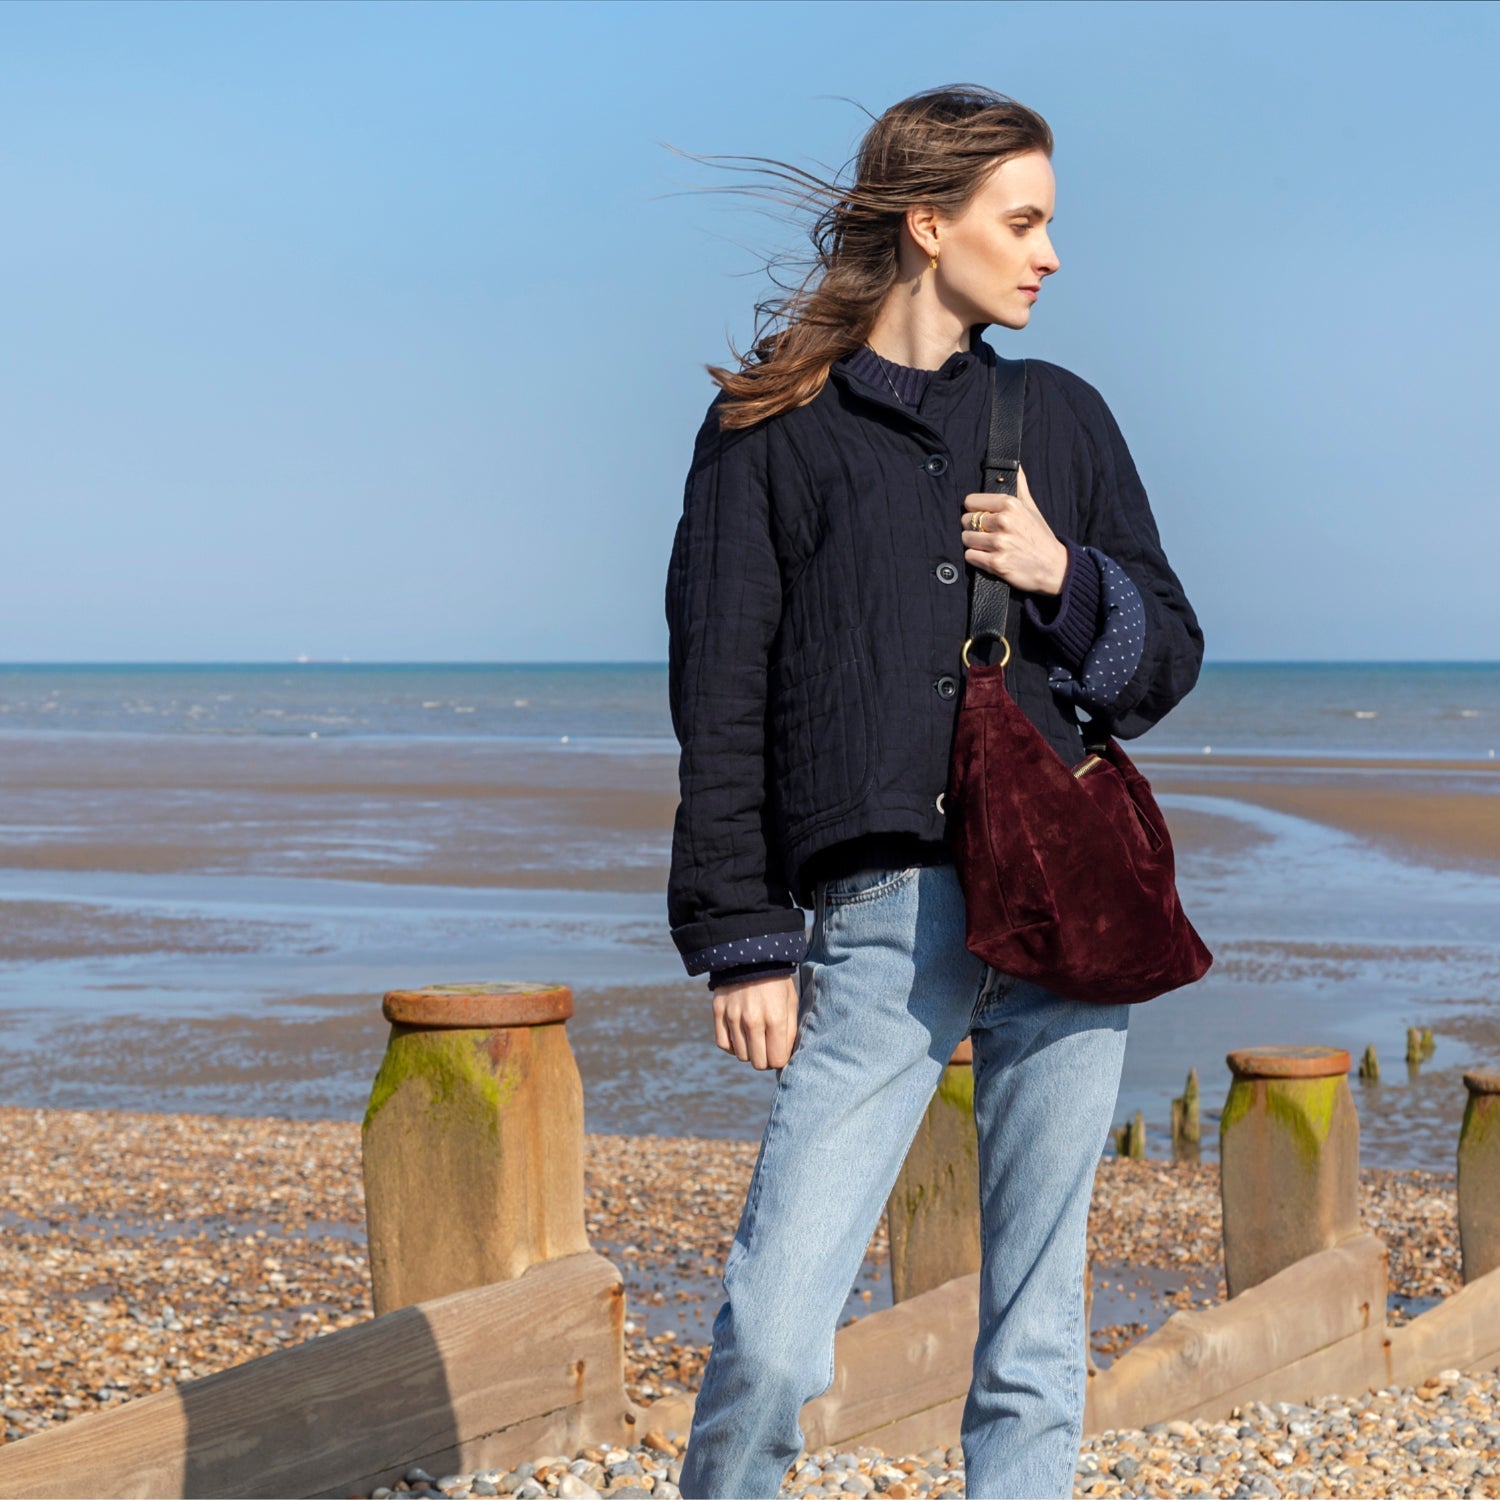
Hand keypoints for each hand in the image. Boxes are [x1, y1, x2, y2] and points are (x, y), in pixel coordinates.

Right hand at [713, 972, 800, 1070]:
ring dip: (749, 1052)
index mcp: (775, 1018)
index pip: (777, 1060)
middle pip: (758, 1062)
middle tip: (767, 1049)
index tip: (780, 1052)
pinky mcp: (718, 1011)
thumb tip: (785, 1056)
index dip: (780, 1059)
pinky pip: (723, 1043)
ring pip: (741, 1055)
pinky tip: (740, 1037)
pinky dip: (732, 1046)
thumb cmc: (777, 981)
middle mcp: (753, 1020)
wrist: (751, 954)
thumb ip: (789, 1031)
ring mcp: (733, 1016)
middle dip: (765, 1060)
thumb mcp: (791, 1002)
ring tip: (755, 1039)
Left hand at [961, 466, 1068, 594]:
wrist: (1054, 567)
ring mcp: (999, 543)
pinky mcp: (996, 563)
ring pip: (966, 538)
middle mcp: (1004, 521)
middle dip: (974, 528)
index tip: (984, 517)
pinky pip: (970, 556)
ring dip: (974, 544)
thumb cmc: (1039, 536)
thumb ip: (1019, 486)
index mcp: (1010, 504)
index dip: (975, 510)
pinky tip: (990, 558)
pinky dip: (976, 558)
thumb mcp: (1031, 507)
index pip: (970, 501)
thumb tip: (1016, 465)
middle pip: (966, 520)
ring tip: (990, 546)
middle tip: (988, 534)